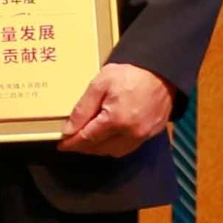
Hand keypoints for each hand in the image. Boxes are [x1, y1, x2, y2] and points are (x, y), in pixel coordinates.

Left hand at [54, 60, 175, 158]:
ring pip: (115, 151)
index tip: (62, 145)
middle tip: (72, 141)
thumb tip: (69, 130)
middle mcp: (132, 132)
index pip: (88, 139)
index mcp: (117, 120)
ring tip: (88, 140)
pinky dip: (115, 146)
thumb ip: (82, 109)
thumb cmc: (130, 73)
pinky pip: (130, 147)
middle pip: (101, 149)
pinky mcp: (153, 133)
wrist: (160, 70)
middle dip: (84, 147)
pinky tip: (107, 137)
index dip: (72, 143)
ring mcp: (145, 135)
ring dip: (99, 149)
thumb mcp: (99, 85)